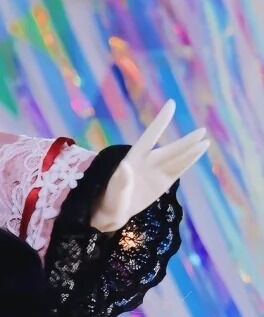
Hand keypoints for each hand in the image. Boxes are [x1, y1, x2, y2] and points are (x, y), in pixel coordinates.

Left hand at [90, 100, 208, 233]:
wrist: (113, 213)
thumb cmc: (110, 200)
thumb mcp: (113, 191)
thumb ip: (120, 180)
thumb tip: (125, 167)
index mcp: (134, 157)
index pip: (151, 135)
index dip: (161, 121)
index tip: (171, 104)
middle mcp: (148, 161)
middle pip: (171, 150)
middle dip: (186, 141)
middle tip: (202, 131)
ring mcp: (156, 171)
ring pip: (178, 158)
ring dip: (191, 150)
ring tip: (205, 140)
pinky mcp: (163, 182)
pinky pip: (179, 169)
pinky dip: (189, 161)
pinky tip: (199, 152)